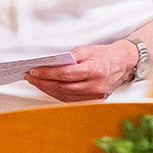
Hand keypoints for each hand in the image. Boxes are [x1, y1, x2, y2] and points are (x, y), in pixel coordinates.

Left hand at [26, 40, 142, 103]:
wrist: (122, 64)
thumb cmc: (104, 56)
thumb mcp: (87, 50)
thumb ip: (68, 57)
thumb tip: (49, 64)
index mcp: (95, 71)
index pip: (65, 74)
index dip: (47, 73)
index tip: (35, 70)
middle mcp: (95, 86)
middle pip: (62, 87)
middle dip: (43, 82)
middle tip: (30, 76)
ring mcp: (95, 96)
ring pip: (64, 96)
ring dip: (47, 89)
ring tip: (36, 81)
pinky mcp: (93, 102)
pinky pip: (70, 100)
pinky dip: (57, 94)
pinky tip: (48, 88)